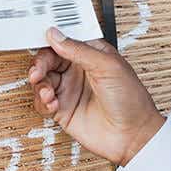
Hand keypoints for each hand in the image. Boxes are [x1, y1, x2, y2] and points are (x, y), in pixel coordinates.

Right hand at [27, 27, 165, 165]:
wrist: (132, 135)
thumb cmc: (131, 100)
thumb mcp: (108, 66)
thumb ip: (79, 50)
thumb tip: (56, 35)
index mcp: (92, 54)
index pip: (65, 40)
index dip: (50, 40)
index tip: (40, 42)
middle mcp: (79, 70)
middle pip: (49, 60)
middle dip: (40, 64)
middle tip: (38, 73)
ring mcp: (71, 90)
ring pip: (42, 80)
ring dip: (40, 84)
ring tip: (49, 93)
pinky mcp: (63, 110)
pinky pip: (42, 102)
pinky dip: (42, 102)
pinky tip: (53, 104)